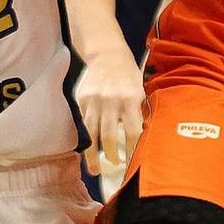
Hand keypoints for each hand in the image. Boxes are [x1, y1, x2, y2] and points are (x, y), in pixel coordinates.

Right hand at [76, 51, 146, 173]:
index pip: (132, 132)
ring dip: (93, 155)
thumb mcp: (140, 90)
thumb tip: (142, 139)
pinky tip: (87, 148)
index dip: (132, 151)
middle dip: (111, 156)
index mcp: (131, 99)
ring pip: (91, 134)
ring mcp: (94, 101)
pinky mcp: (81, 100)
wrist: (107, 54)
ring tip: (95, 169)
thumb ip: (138, 112)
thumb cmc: (128, 75)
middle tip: (115, 164)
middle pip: (109, 136)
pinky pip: (82, 124)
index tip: (131, 163)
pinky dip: (84, 138)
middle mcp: (111, 101)